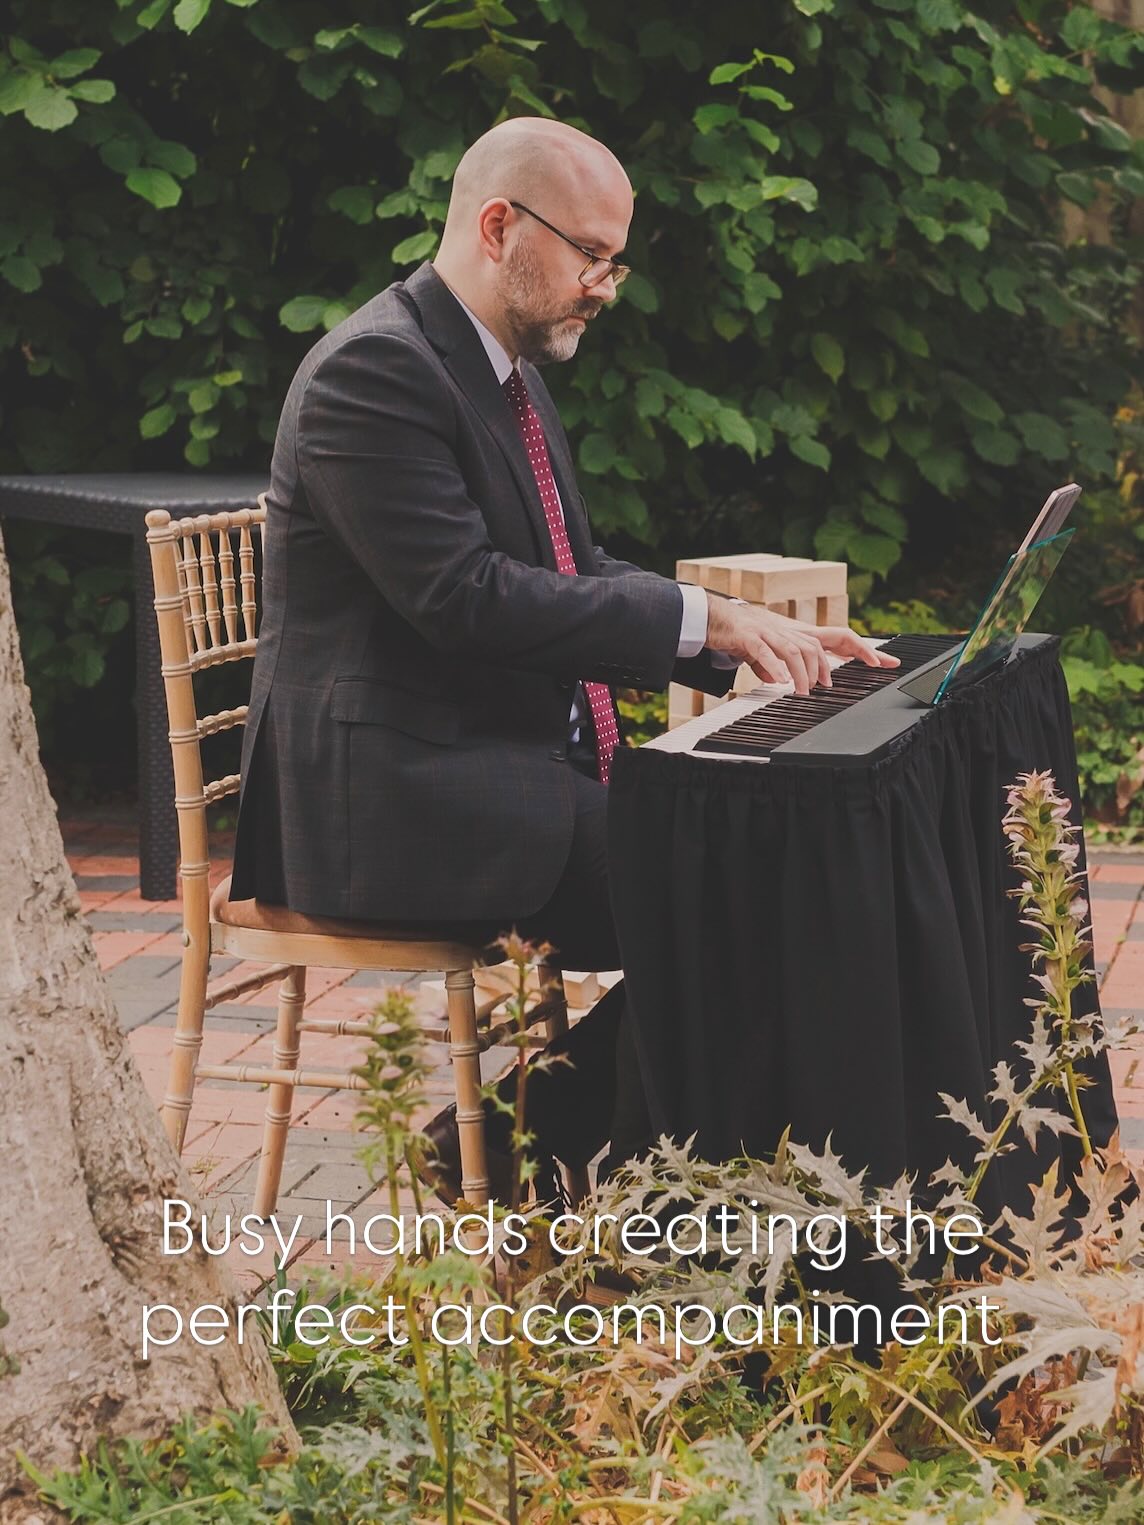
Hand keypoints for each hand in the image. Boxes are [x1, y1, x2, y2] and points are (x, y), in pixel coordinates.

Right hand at [704, 594, 899, 695]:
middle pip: (819, 644)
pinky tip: (780, 681)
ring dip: (802, 672)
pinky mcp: (749, 636)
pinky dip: (774, 666)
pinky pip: (765, 651)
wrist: (714, 617)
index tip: (886, 663)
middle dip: (830, 665)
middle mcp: (789, 631)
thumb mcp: (765, 654)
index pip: (840, 638)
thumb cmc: (742, 634)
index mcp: (799, 635)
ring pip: (795, 650)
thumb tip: (779, 680)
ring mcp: (770, 631)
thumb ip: (775, 665)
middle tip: (827, 686)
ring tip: (802, 690)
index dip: (864, 650)